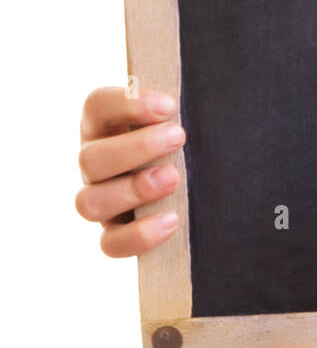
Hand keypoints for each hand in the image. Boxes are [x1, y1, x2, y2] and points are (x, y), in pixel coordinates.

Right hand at [75, 86, 185, 256]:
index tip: (169, 105)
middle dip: (137, 148)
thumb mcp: (179, 118)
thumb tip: (184, 105)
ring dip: (133, 190)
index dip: (127, 104)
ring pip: (89, 203)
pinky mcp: (114, 233)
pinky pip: (110, 244)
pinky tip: (172, 220)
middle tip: (179, 137)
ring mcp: (100, 200)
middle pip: (90, 158)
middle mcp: (94, 163)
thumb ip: (176, 110)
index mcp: (104, 126)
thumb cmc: (185, 139)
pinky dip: (139, 234)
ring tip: (173, 179)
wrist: (195, 179)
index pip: (97, 106)